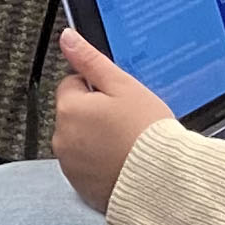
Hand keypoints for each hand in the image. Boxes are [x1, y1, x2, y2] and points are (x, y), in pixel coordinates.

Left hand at [50, 34, 173, 210]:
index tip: (119, 100)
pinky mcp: (80, 186)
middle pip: (75, 113)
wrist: (162, 181)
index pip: (73, 83)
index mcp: (70, 109)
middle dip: (95, 114)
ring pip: (80, 139)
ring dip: (96, 138)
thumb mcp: (123, 86)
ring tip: (126, 143)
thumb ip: (90, 60)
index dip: (99, 88)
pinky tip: (122, 161)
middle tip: (126, 121)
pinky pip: (86, 165)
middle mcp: (62, 137)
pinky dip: (99, 162)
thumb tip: (68, 38)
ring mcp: (69, 164)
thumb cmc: (146, 133)